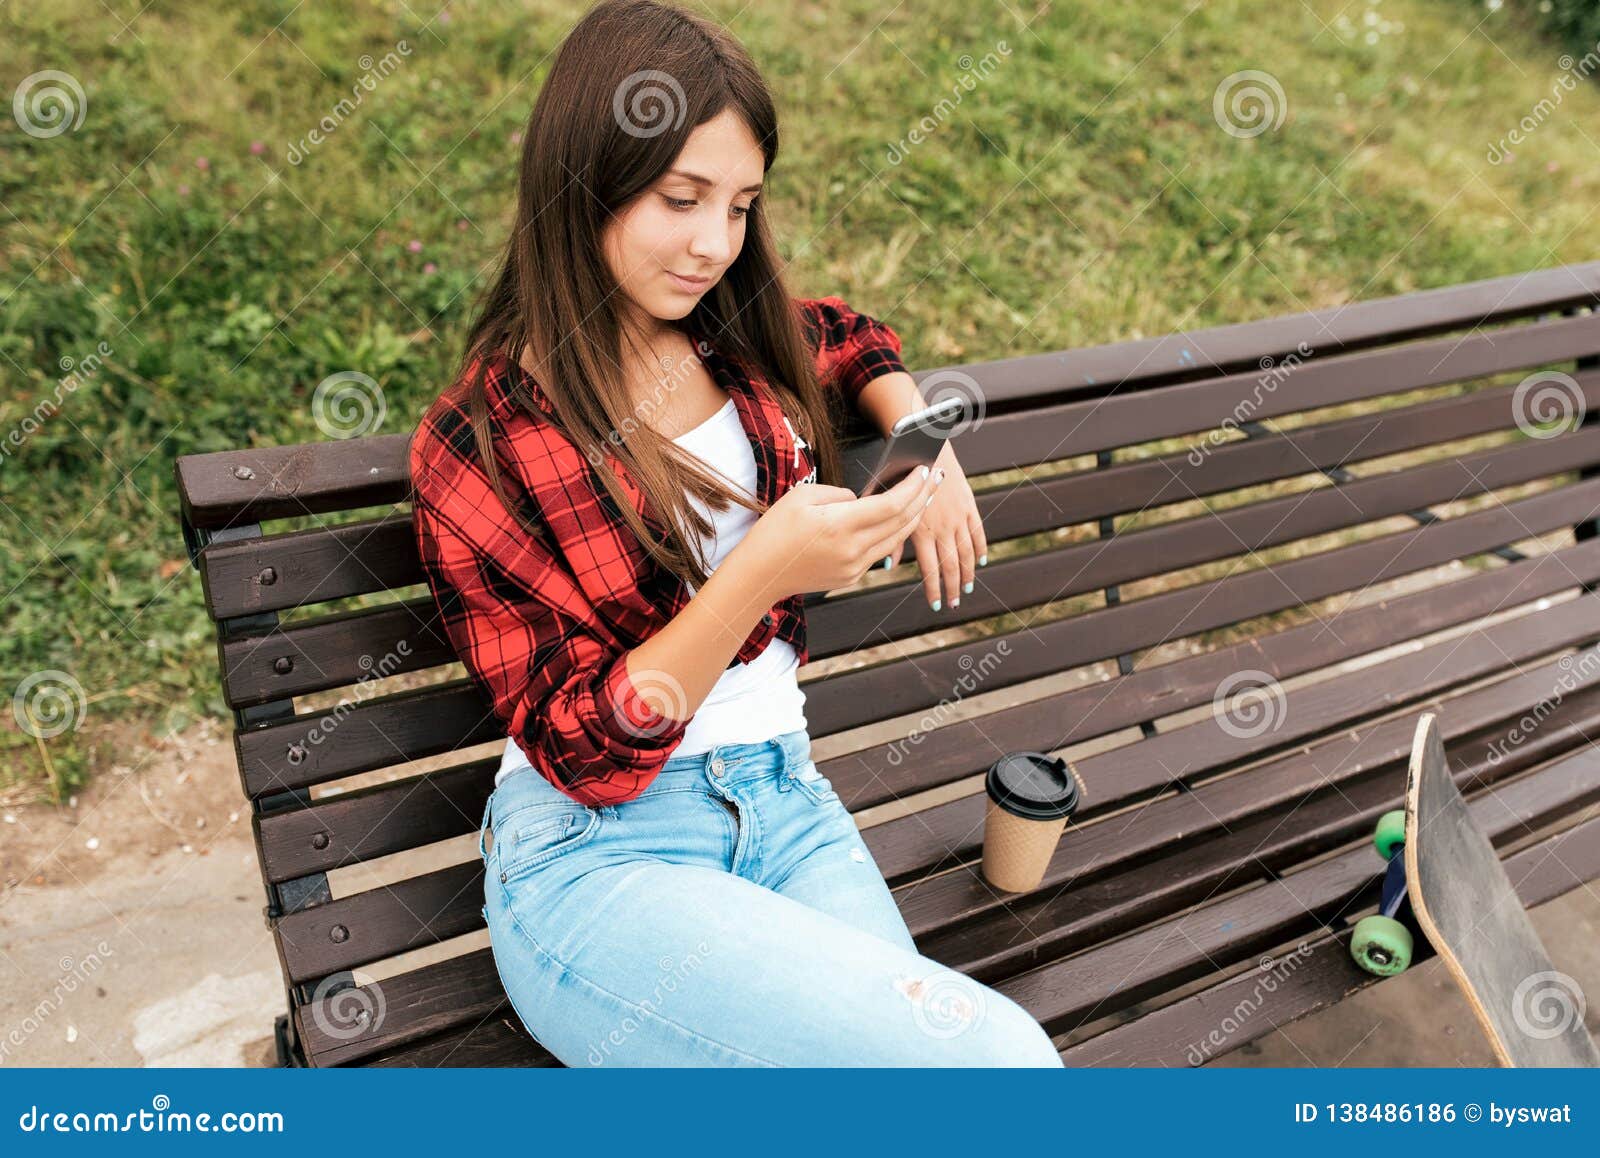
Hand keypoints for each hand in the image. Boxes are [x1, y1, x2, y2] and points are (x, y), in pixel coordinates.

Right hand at [731, 464, 943, 601]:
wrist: (761, 573)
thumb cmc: (775, 530)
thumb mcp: (803, 496)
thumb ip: (839, 494)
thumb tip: (862, 499)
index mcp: (840, 525)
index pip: (891, 504)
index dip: (913, 486)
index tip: (925, 470)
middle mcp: (852, 549)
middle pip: (902, 522)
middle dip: (922, 498)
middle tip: (935, 478)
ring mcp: (854, 567)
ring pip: (896, 539)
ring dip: (913, 517)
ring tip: (923, 497)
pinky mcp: (851, 577)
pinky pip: (878, 552)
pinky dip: (891, 534)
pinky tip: (896, 520)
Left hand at [884, 439, 986, 611]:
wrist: (924, 448)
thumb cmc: (900, 478)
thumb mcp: (890, 510)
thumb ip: (892, 539)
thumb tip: (890, 567)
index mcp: (921, 530)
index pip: (930, 569)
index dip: (935, 590)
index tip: (937, 605)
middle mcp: (942, 527)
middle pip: (952, 565)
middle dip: (954, 588)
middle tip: (955, 604)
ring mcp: (958, 517)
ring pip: (967, 552)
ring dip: (969, 573)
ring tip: (968, 588)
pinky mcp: (969, 506)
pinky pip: (978, 532)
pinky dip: (981, 549)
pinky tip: (981, 561)